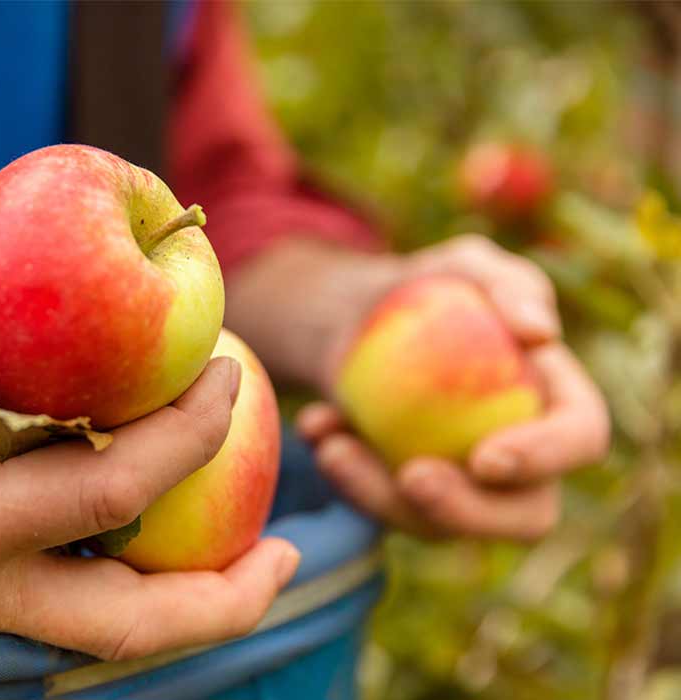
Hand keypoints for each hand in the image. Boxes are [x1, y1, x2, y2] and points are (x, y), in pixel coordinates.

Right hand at [0, 147, 298, 659]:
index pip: (108, 494)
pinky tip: (144, 528)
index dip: (187, 435)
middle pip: (131, 629)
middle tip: (294, 547)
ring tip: (251, 551)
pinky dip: (123, 574)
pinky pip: (64, 605)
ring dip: (185, 600)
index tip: (228, 374)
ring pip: (102, 636)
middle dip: (224, 596)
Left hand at [297, 235, 608, 540]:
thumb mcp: (463, 264)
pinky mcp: (405, 498)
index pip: (579, 439)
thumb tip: (542, 334)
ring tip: (329, 443)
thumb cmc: (426, 286)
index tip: (485, 456)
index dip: (544, 457)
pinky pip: (381, 509)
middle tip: (411, 477)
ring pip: (439, 525)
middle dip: (468, 511)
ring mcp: (464, 489)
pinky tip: (312, 427)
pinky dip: (342, 476)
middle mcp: (523, 462)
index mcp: (559, 403)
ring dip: (381, 495)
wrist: (357, 318)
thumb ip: (510, 283)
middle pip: (523, 517)